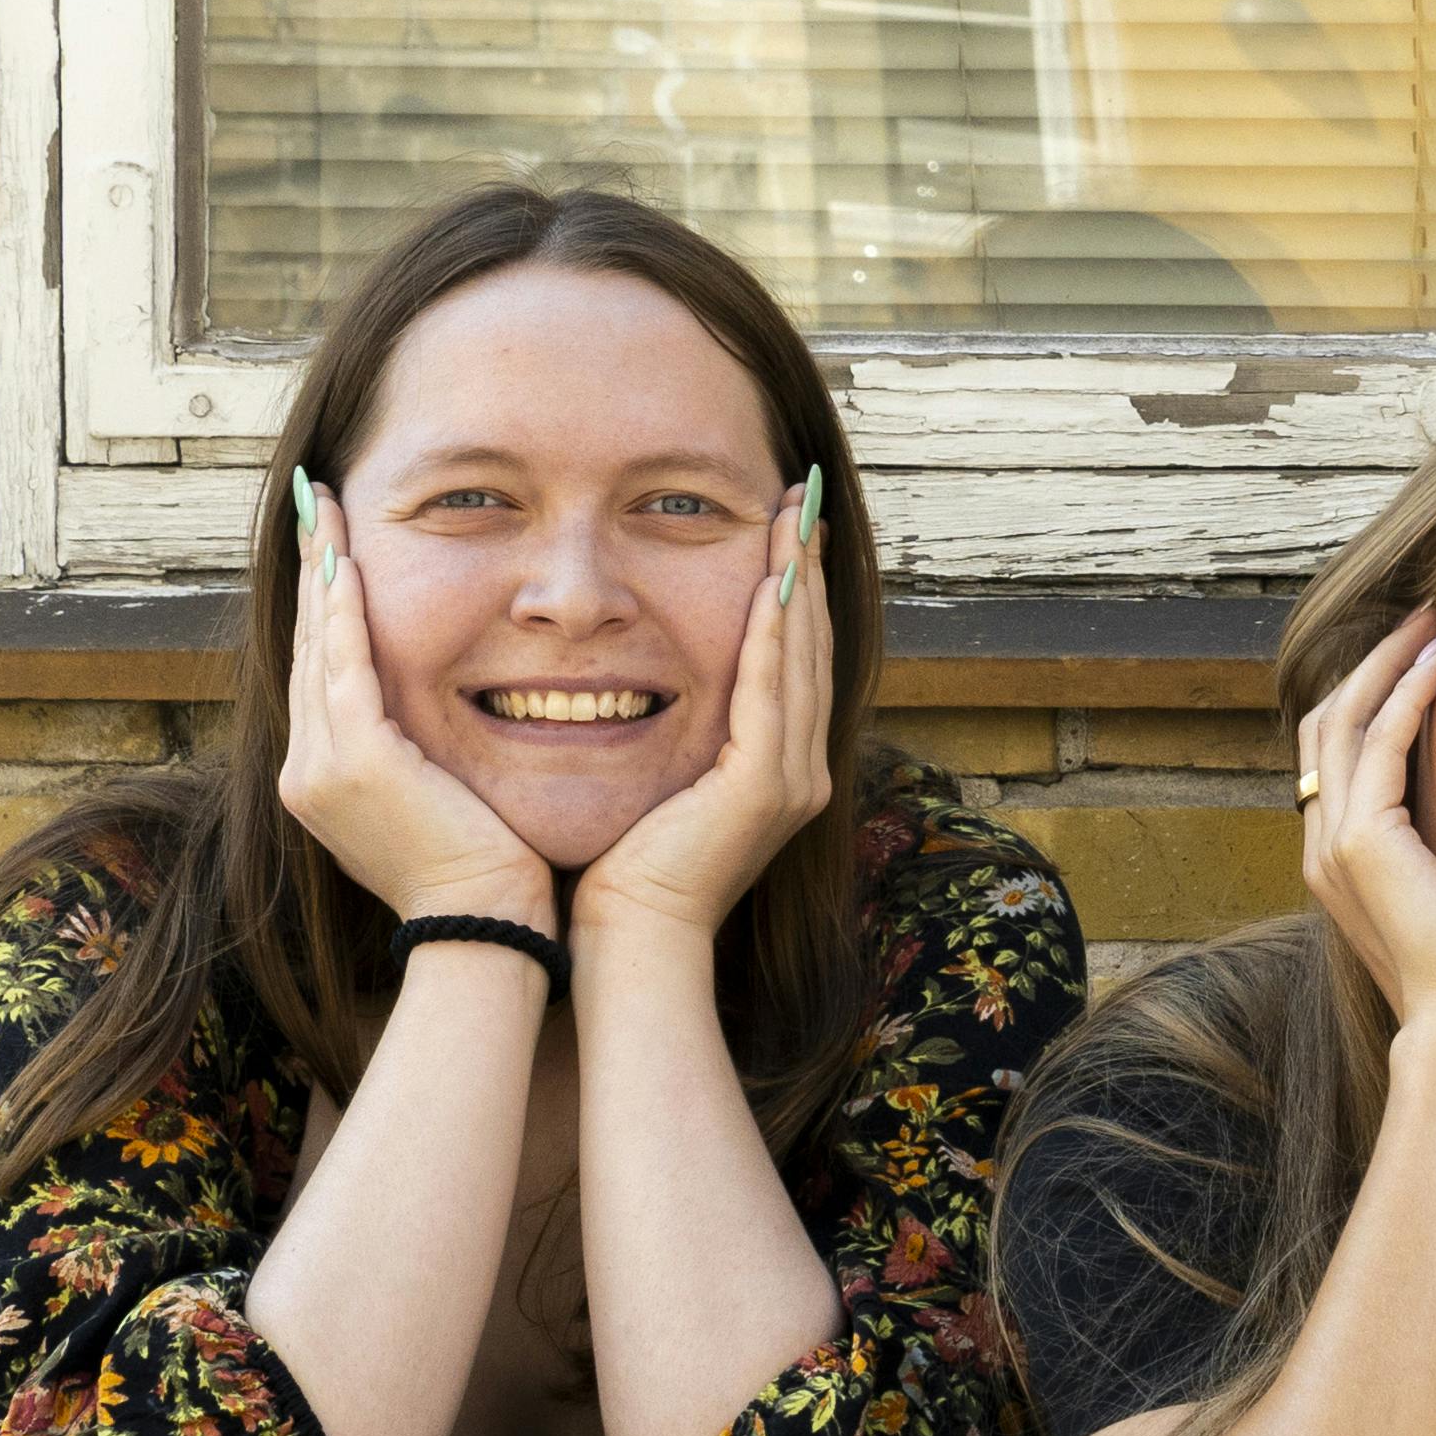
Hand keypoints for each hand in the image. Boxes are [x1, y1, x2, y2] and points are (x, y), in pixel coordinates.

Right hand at [278, 473, 552, 927]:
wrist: (485, 928)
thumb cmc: (487, 871)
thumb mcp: (439, 798)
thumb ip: (421, 753)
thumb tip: (437, 713)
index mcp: (324, 778)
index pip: (322, 670)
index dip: (323, 604)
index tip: (331, 545)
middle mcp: (307, 770)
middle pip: (308, 647)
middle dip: (313, 571)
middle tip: (318, 503)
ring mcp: (322, 768)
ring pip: (318, 647)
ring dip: (322, 574)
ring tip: (325, 511)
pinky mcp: (357, 764)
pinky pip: (345, 670)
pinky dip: (345, 616)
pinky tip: (348, 565)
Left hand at [573, 475, 846, 950]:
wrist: (627, 939)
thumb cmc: (622, 868)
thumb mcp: (657, 780)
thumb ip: (670, 728)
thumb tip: (637, 674)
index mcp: (779, 768)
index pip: (794, 659)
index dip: (793, 588)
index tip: (783, 524)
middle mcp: (801, 770)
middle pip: (813, 646)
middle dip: (805, 566)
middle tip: (798, 496)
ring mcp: (793, 780)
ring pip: (803, 659)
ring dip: (798, 581)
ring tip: (792, 516)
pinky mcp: (765, 787)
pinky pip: (773, 693)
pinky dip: (775, 634)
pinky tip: (771, 582)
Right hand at [1290, 610, 1435, 1041]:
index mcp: (1340, 857)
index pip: (1340, 750)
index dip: (1374, 692)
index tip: (1424, 651)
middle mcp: (1323, 844)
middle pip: (1329, 721)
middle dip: (1373, 662)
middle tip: (1423, 616)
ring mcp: (1336, 842)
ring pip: (1345, 719)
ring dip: (1388, 662)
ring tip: (1432, 620)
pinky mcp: (1366, 842)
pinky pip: (1380, 742)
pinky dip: (1407, 694)